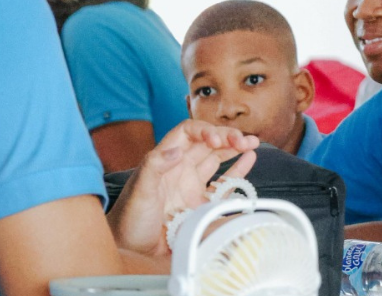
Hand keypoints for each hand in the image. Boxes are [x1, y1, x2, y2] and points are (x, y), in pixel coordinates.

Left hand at [107, 120, 259, 256]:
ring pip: (217, 158)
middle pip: (207, 142)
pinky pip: (223, 183)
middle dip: (227, 137)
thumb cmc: (128, 221)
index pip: (189, 133)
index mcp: (165, 160)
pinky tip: (248, 159)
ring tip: (252, 143)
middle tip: (244, 140)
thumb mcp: (140, 191)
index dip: (205, 130)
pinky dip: (237, 171)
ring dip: (234, 148)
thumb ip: (155, 167)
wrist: (133, 251)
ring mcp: (192, 186)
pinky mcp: (201, 204)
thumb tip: (176, 150)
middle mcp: (180, 169)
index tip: (218, 139)